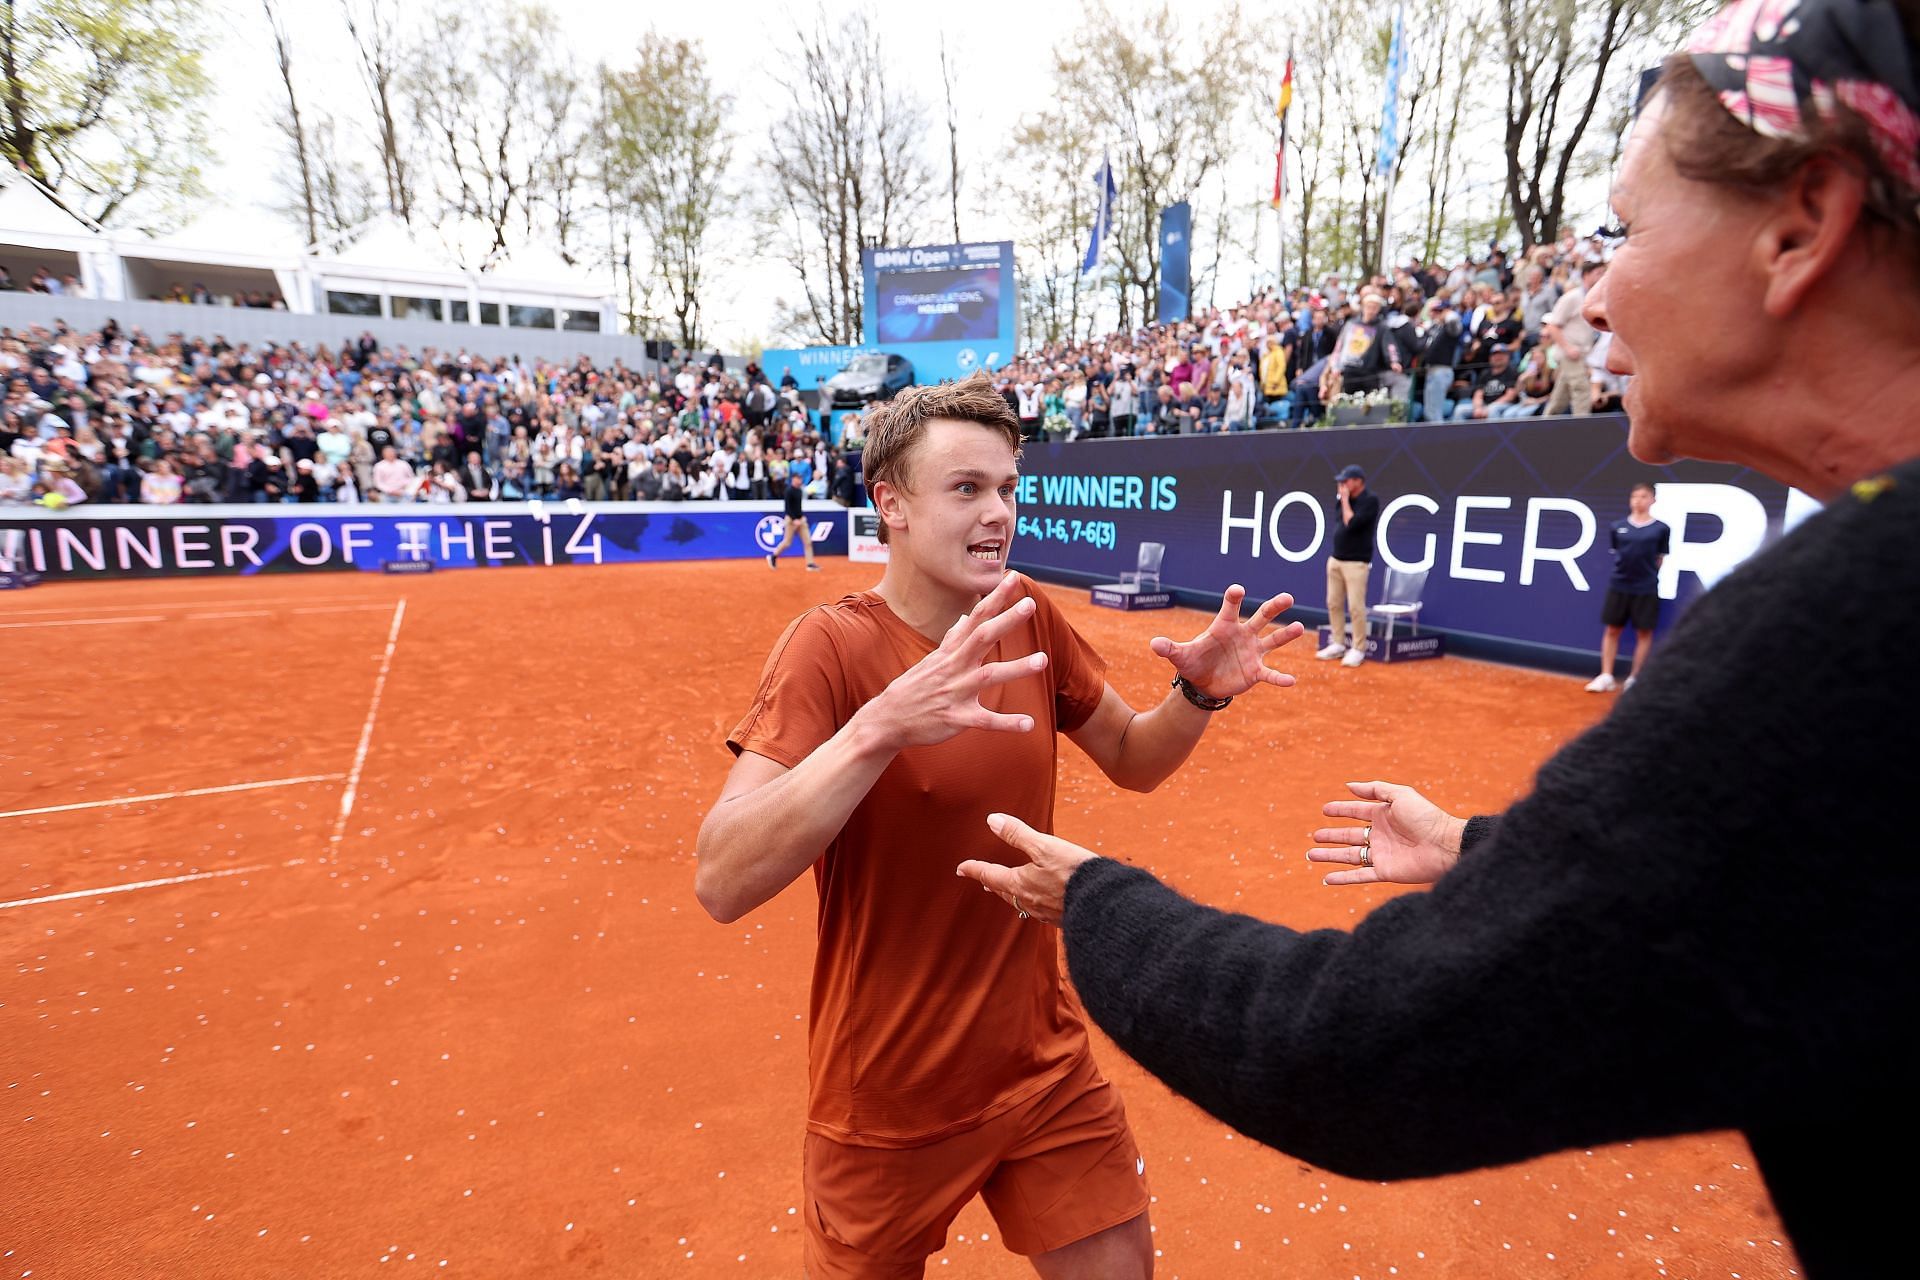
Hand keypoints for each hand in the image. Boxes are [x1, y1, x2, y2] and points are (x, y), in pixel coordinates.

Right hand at [858, 572, 1048, 751]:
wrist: (887, 719)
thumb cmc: (914, 687)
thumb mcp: (932, 659)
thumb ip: (953, 638)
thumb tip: (964, 617)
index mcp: (951, 652)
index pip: (976, 617)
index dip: (995, 597)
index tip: (1014, 577)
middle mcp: (954, 667)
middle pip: (982, 638)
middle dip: (1006, 620)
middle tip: (1030, 604)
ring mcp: (955, 692)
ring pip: (988, 676)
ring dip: (1016, 668)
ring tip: (1042, 660)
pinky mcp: (956, 718)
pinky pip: (985, 720)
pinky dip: (1007, 723)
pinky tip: (1029, 724)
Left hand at [955, 812, 1097, 924]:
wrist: (1103, 903)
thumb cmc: (1073, 872)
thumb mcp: (1045, 846)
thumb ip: (1017, 834)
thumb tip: (992, 820)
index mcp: (1020, 884)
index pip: (990, 874)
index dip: (975, 869)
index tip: (961, 868)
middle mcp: (1028, 901)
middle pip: (1004, 891)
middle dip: (993, 883)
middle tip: (983, 880)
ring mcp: (1045, 912)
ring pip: (1020, 902)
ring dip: (1010, 894)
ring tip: (1008, 890)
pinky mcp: (1061, 918)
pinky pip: (1038, 909)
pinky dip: (1031, 901)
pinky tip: (1040, 901)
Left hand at [1150, 585, 1304, 699]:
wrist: (1203, 683)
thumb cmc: (1193, 662)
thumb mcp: (1180, 655)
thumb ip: (1169, 648)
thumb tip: (1153, 644)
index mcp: (1224, 626)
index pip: (1230, 608)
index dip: (1233, 598)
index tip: (1237, 590)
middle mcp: (1243, 635)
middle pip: (1261, 617)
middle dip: (1274, 607)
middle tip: (1288, 597)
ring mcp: (1252, 652)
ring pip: (1273, 640)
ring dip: (1286, 634)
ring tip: (1300, 626)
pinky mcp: (1256, 671)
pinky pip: (1270, 673)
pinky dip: (1280, 678)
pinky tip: (1291, 681)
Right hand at [1307, 780, 1465, 885]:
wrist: (1445, 845)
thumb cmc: (1426, 817)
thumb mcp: (1400, 795)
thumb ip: (1375, 789)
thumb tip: (1349, 785)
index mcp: (1384, 816)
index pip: (1356, 812)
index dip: (1340, 810)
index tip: (1324, 810)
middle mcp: (1380, 836)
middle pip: (1349, 836)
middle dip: (1331, 836)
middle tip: (1314, 836)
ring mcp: (1382, 855)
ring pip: (1349, 856)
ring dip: (1330, 856)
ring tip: (1311, 855)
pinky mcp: (1385, 872)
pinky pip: (1359, 876)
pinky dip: (1343, 878)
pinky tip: (1327, 879)